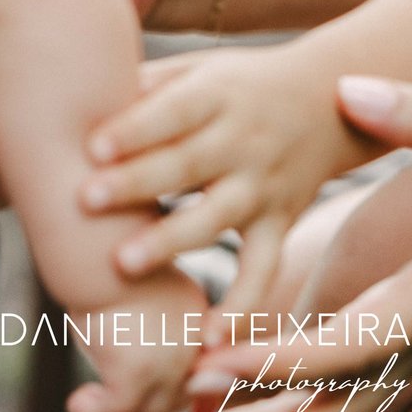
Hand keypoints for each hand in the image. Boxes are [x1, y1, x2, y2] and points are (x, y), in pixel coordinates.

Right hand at [66, 268, 212, 411]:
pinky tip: (75, 402)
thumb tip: (127, 364)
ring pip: (149, 402)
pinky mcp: (141, 367)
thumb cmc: (103, 255)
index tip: (130, 394)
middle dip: (138, 402)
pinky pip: (120, 405)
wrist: (93, 236)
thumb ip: (146, 325)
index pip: (191, 368)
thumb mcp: (135, 292)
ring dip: (113, 410)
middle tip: (101, 400)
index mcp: (197, 310)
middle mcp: (195, 334)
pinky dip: (97, 410)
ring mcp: (173, 353)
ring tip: (81, 403)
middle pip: (175, 390)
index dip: (164, 386)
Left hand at [82, 46, 373, 316]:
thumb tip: (83, 92)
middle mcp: (243, 142)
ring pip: (216, 218)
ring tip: (123, 264)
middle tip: (84, 199)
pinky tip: (208, 342)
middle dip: (136, 183)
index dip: (135, 128)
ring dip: (171, 241)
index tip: (92, 146)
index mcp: (218, 95)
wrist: (327, 101)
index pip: (173, 111)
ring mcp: (263, 187)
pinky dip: (241, 308)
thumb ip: (151, 86)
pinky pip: (262, 271)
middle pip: (186, 164)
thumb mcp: (202, 69)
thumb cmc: (238, 87)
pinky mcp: (280, 225)